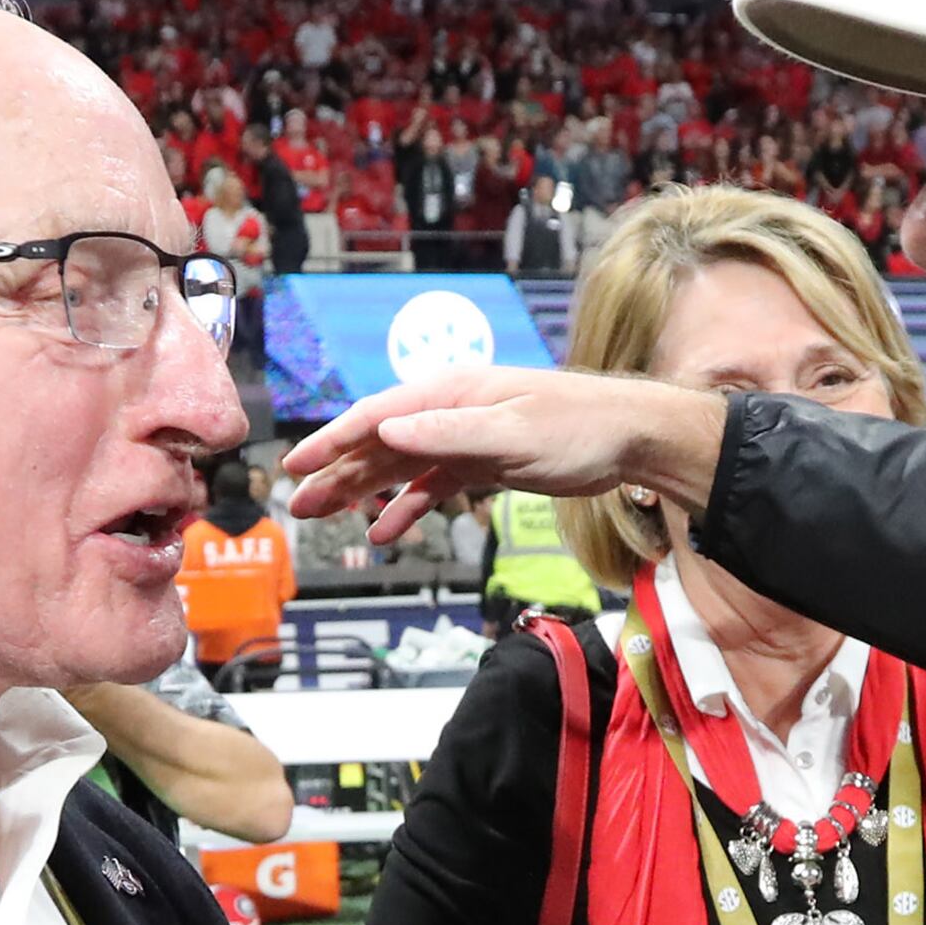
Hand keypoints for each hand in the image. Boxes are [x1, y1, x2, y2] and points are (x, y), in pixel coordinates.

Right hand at [276, 366, 724, 545]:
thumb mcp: (512, 433)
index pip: (377, 417)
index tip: (296, 466)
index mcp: (450, 393)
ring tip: (324, 517)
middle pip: (379, 443)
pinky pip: (432, 485)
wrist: (629, 438)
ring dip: (362, 491)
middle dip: (335, 472)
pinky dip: (407, 506)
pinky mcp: (483, 461)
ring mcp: (464, 436)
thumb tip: (387, 432)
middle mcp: (449, 411)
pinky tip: (386, 532)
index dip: (332, 441)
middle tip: (297, 504)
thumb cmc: (579, 427)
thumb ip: (448, 433)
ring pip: (399, 466)